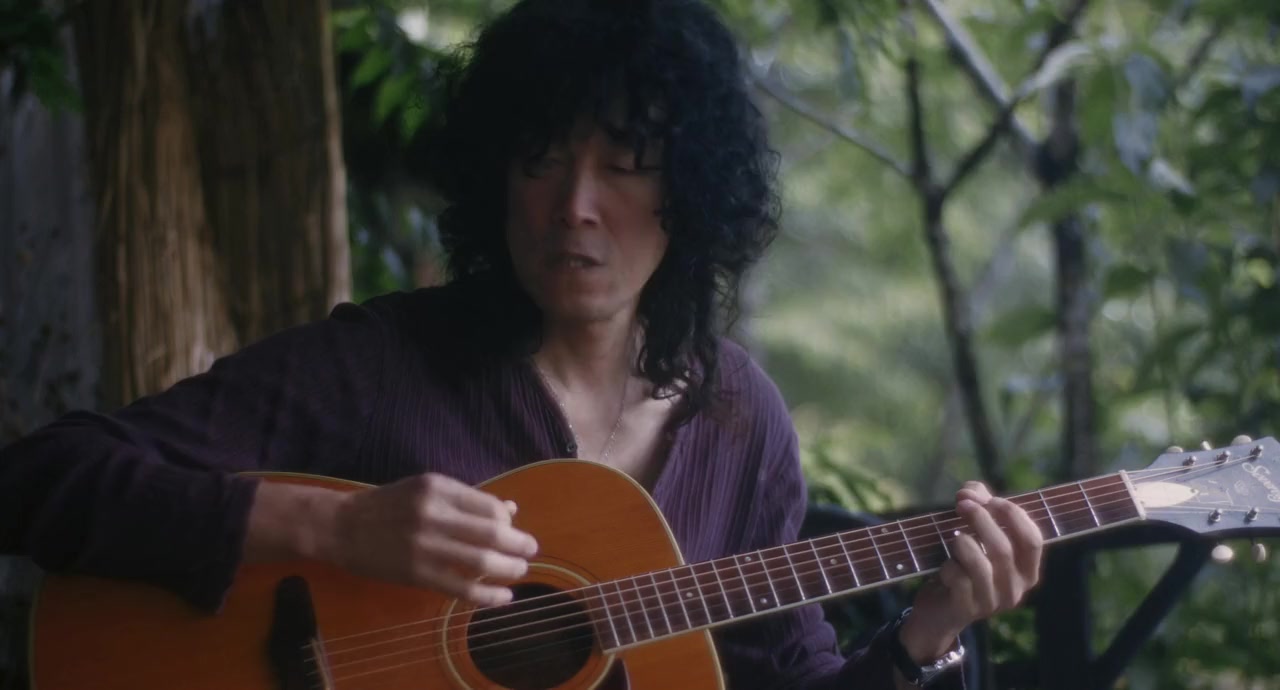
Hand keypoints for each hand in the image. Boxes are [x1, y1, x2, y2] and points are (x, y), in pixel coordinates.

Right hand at [328, 472, 538, 606]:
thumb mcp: (426, 489)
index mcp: (438, 487)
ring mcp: (424, 545)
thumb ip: (467, 500)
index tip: (512, 529)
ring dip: (509, 568)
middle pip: (492, 532)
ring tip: (520, 571)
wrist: (341, 526)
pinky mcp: (416, 573)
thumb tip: (510, 509)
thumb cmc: (388, 505)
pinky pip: (460, 587)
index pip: (489, 506)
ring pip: (480, 560)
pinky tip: (502, 597)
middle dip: (519, 544)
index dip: (508, 521)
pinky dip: (487, 594)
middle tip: (530, 551)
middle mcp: (433, 513)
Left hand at [898, 481, 1042, 661]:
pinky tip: (945, 567)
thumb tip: (971, 490)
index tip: (990, 499)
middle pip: (1003, 547)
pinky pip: (958, 577)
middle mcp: (1015, 588)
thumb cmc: (964, 566)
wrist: (940, 610)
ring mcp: (992, 601)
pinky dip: (948, 564)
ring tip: (953, 537)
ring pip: (980, 563)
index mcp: (1026, 570)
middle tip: (961, 505)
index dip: (1013, 515)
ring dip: (962, 541)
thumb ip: (980, 506)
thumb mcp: (976, 535)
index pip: (1032, 539)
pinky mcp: (967, 608)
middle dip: (981, 519)